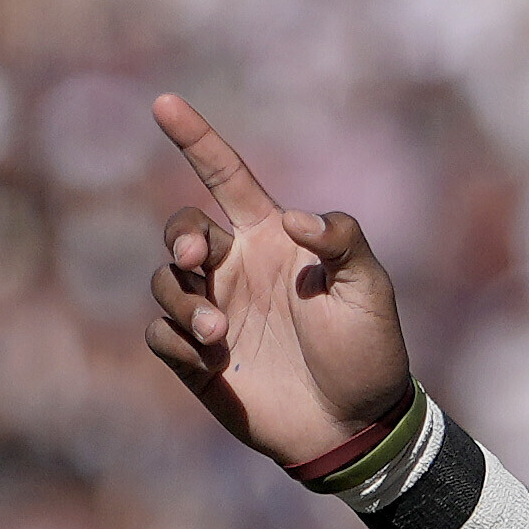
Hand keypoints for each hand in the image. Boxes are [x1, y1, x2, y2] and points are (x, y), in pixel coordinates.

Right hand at [143, 94, 414, 466]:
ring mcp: (214, 312)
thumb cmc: (368, 351)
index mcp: (272, 239)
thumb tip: (295, 220)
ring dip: (183, 302)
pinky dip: (175, 339)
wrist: (355, 425)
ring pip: (166, 283)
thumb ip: (342, 241)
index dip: (196, 138)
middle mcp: (236, 268)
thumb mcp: (369, 289)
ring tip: (219, 335)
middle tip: (198, 260)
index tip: (164, 102)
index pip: (226, 176)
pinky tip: (210, 360)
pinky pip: (159, 335)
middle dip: (180, 236)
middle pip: (182, 229)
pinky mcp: (195, 360)